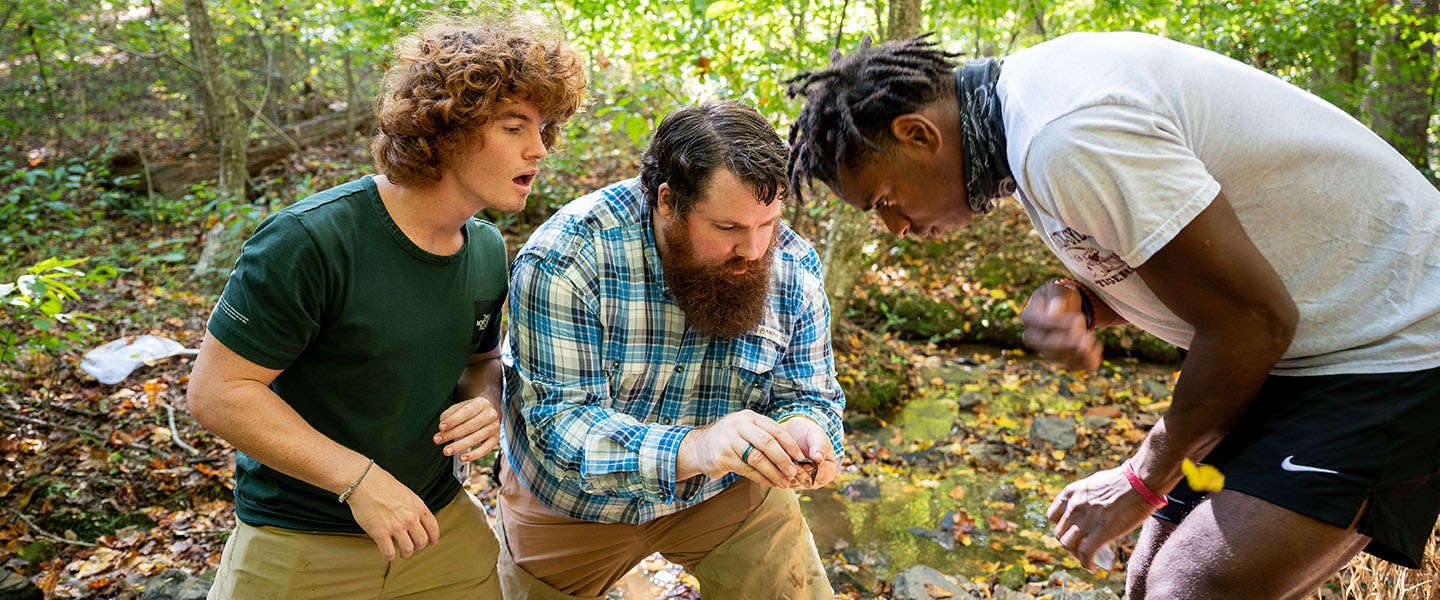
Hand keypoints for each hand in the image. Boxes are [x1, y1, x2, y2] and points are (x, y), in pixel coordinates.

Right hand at [345, 463, 440, 560]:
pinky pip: (389, 553)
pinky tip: (388, 554)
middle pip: (422, 541)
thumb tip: (415, 519)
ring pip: (408, 550)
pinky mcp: (380, 534)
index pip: (433, 527)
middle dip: (418, 546)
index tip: (432, 541)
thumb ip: (412, 507)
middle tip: (413, 547)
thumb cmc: (382, 484)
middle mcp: (410, 518)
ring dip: (405, 553)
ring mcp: (396, 527)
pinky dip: (390, 556)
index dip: (434, 537)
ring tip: (401, 553)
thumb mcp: (406, 493)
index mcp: (417, 507)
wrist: (364, 482)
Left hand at [434, 396, 500, 461]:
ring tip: (447, 450)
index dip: (453, 420)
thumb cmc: (472, 410)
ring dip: (459, 446)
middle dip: (452, 434)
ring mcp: (494, 427)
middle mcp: (490, 415)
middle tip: (438, 440)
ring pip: (476, 438)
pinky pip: (485, 449)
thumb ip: (450, 414)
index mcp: (481, 403)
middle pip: (469, 426)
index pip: (465, 412)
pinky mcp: (496, 439)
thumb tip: (442, 427)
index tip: (441, 427)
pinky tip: (462, 457)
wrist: (489, 411)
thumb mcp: (460, 407)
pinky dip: (473, 455)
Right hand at [677, 409, 803, 487]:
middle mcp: (739, 425)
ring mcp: (729, 441)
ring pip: (757, 458)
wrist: (699, 447)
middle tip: (793, 472)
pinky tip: (770, 483)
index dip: (790, 444)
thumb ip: (765, 437)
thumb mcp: (746, 430)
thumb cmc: (730, 440)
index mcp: (749, 417)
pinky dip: (761, 478)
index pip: (774, 430)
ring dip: (773, 472)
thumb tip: (793, 455)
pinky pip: (747, 470)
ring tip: (784, 482)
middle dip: (783, 459)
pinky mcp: (723, 457)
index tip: (800, 457)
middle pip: (767, 443)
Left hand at [781, 417, 837, 488]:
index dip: (814, 470)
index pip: (823, 475)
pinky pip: (781, 481)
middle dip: (799, 473)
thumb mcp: (816, 434)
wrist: (791, 432)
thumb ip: (819, 446)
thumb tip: (819, 459)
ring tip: (782, 463)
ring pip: (793, 483)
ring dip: (787, 474)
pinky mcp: (786, 481)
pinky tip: (775, 464)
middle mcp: (815, 480)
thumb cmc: (807, 433)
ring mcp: (800, 482)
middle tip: (792, 464)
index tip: (805, 463)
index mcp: (828, 470)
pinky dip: (778, 473)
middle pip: (807, 482)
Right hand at [1021, 282, 1101, 370]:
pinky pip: (1071, 366)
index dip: (1060, 323)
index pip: (1041, 323)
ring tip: (1094, 341)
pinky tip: (1097, 350)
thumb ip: (1057, 297)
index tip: (1078, 318)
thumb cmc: (1061, 295)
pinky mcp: (1059, 359)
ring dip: (1079, 353)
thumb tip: (1053, 312)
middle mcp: (1032, 335)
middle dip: (1068, 344)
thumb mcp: (1059, 288)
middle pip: (1046, 346)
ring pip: (1059, 359)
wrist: (1068, 308)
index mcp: (1029, 315)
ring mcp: (1044, 350)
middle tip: (1087, 338)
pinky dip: (1086, 362)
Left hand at [1046, 464, 1158, 571]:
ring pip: (1067, 545)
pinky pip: (1084, 554)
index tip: (1072, 531)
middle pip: (1059, 533)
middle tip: (1081, 547)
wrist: (1140, 481)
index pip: (1053, 516)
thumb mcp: (1095, 483)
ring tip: (1086, 558)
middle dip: (1069, 542)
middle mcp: (1073, 507)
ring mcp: (1085, 521)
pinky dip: (1086, 564)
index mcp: (1071, 493)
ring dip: (1075, 554)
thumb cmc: (1124, 480)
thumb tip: (1091, 506)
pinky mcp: (1099, 533)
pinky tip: (1091, 568)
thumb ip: (1087, 495)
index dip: (1062, 527)